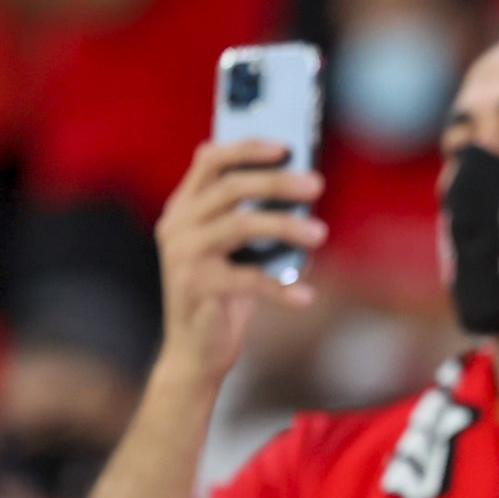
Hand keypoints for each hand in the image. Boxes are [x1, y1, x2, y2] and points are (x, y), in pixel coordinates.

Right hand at [153, 139, 323, 390]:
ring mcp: (183, 255)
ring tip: (321, 233)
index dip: (247, 148)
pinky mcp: (196, 287)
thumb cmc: (225, 293)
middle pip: (230, 188)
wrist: (196, 351)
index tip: (285, 145)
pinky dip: (281, 288)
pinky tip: (305, 296)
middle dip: (277, 182)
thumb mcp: (236, 250)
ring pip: (239, 225)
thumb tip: (302, 189)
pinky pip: (247, 279)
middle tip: (316, 183)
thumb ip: (253, 217)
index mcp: (184, 207)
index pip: (210, 161)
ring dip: (285, 226)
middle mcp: (177, 225)